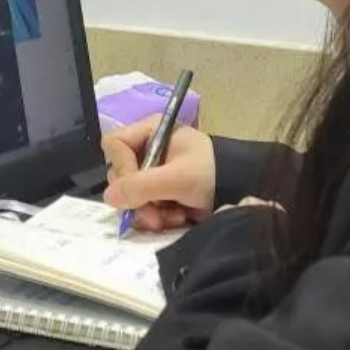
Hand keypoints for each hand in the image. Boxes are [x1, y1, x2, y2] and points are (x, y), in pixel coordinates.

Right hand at [102, 117, 216, 231]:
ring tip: (171, 218)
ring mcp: (153, 172)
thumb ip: (142, 186)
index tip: (137, 187)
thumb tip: (109, 197)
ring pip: (130, 195)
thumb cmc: (212, 172)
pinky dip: (157, 217)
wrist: (241, 189)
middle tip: (154, 214)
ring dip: (148, 212)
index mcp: (151, 131)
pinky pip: (143, 207)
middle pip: (120, 174)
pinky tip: (176, 218)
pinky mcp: (160, 193)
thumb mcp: (178, 178)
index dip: (121, 167)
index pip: (115, 145)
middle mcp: (147, 149)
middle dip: (137, 199)